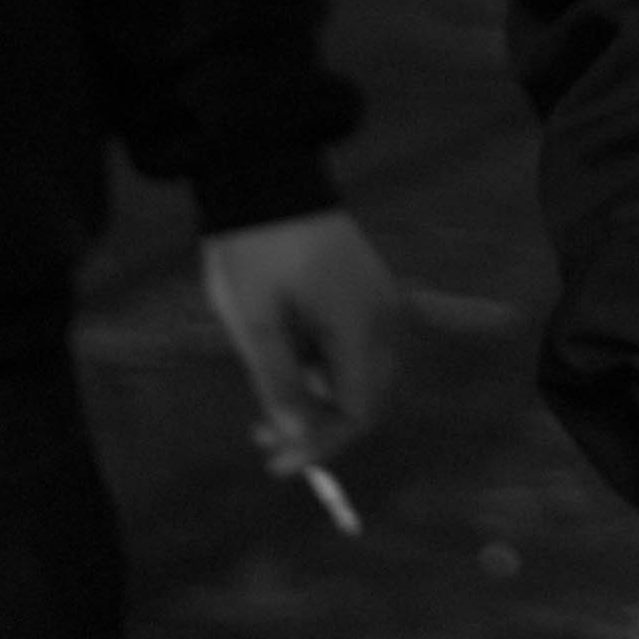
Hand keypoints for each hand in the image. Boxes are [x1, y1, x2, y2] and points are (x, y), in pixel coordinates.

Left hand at [201, 209, 406, 473]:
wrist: (267, 177)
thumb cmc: (254, 248)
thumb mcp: (254, 321)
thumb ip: (277, 381)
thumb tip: (295, 435)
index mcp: (360, 326)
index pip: (358, 411)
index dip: (321, 444)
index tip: (278, 461)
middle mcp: (383, 317)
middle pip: (367, 399)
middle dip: (319, 428)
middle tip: (266, 442)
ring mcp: (379, 301)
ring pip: (361, 376)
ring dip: (321, 401)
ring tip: (266, 412)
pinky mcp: (366, 290)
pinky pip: (355, 349)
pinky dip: (325, 372)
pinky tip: (287, 372)